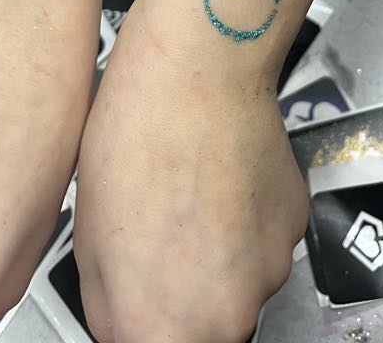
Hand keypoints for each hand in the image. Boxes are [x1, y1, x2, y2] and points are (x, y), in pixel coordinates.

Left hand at [74, 0, 308, 342]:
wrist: (201, 65)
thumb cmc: (141, 132)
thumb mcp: (88, 238)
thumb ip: (109, 309)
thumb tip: (124, 326)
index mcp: (168, 325)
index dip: (139, 325)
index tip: (138, 306)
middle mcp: (232, 310)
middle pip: (200, 331)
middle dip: (173, 302)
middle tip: (149, 245)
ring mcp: (272, 266)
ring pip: (233, 287)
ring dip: (209, 262)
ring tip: (181, 198)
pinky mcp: (294, 224)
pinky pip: (260, 245)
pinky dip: (239, 228)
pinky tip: (213, 181)